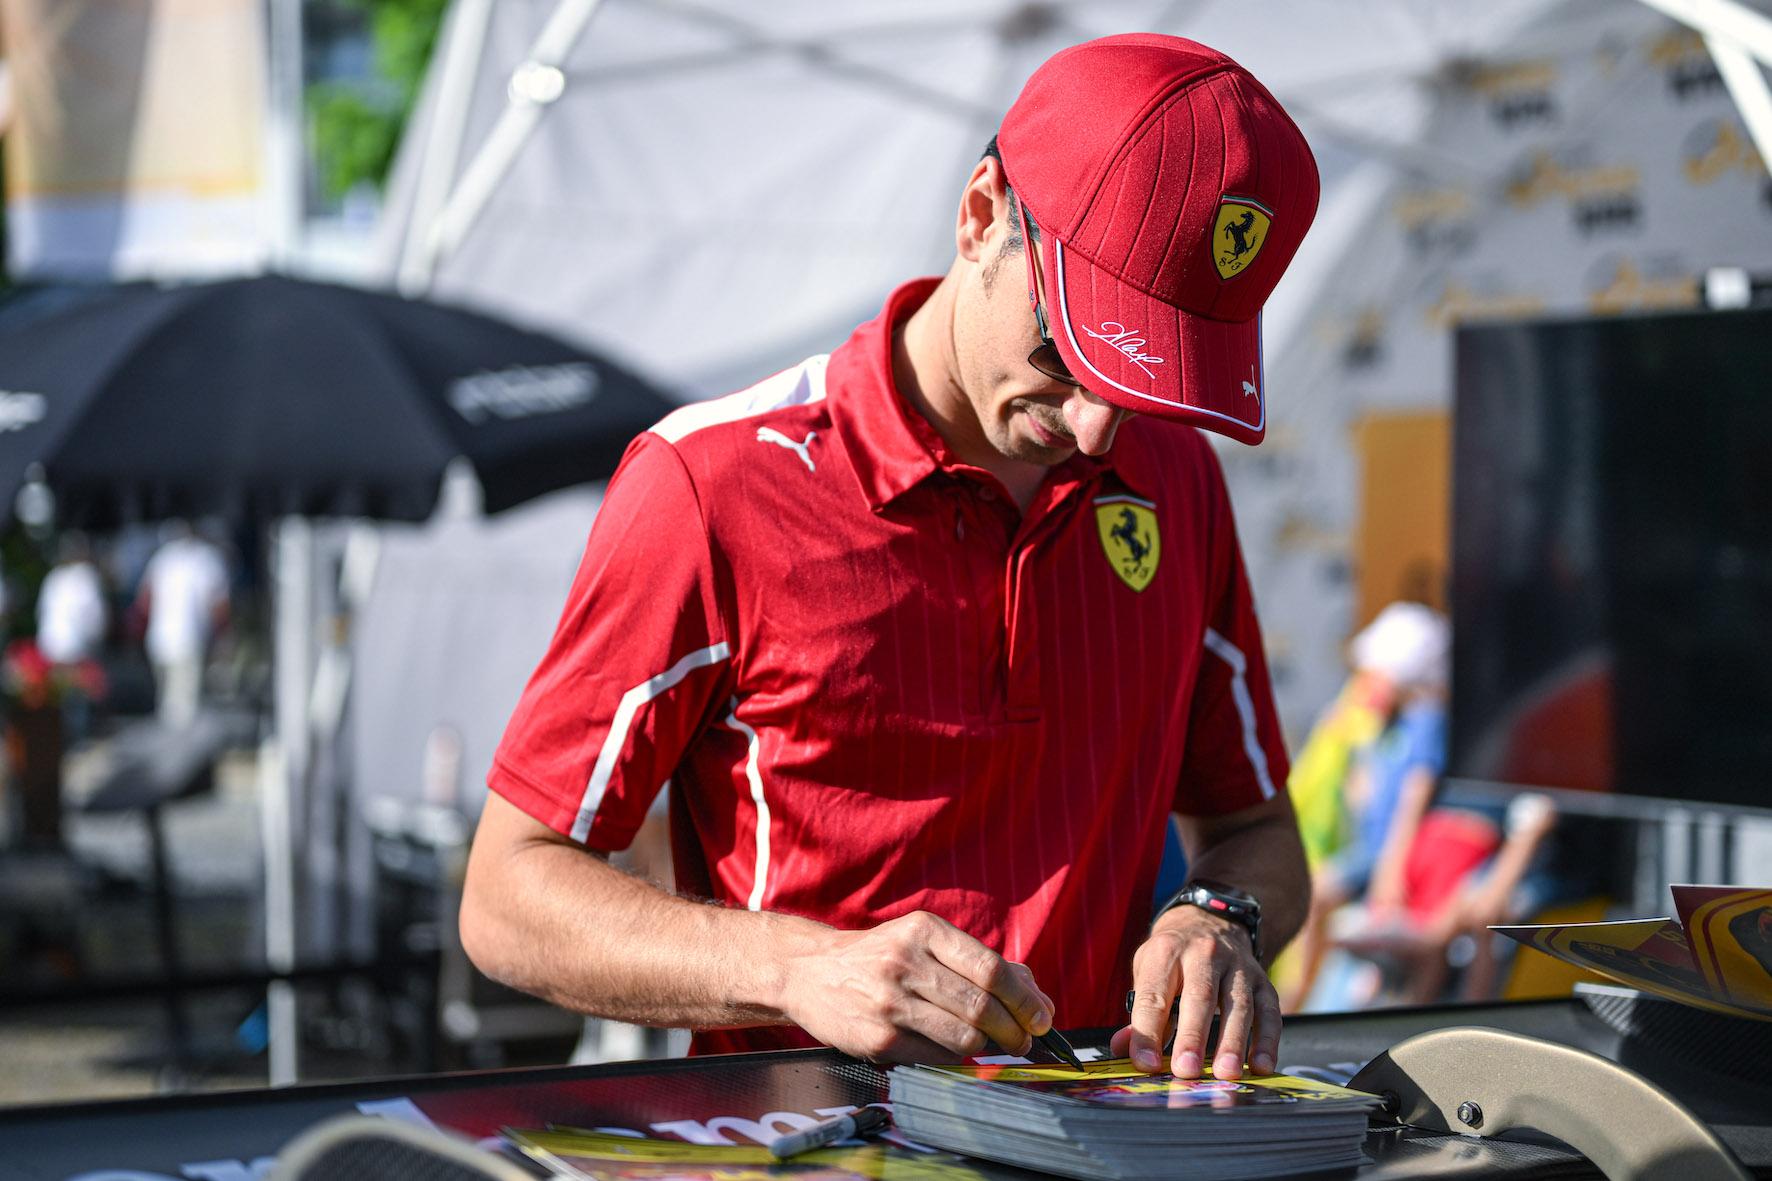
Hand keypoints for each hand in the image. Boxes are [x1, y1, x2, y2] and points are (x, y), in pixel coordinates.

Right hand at [777, 910, 1054, 1064]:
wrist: (809, 972)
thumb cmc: (879, 958)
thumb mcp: (922, 942)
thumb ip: (978, 964)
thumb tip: (1038, 997)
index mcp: (924, 931)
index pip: (990, 968)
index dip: (1024, 998)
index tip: (1042, 1018)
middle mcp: (905, 962)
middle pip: (982, 1005)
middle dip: (1014, 1030)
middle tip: (1024, 1041)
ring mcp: (889, 1002)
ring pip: (964, 1036)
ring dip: (988, 1047)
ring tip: (991, 1046)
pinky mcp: (878, 1038)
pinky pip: (937, 1055)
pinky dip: (955, 1057)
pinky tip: (952, 1048)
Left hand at [1110, 906, 1279, 1080]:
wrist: (1209, 921)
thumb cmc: (1173, 958)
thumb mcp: (1148, 972)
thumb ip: (1140, 1014)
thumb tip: (1123, 1050)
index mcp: (1166, 953)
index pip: (1154, 995)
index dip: (1148, 1031)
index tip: (1146, 1063)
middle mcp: (1203, 953)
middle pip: (1199, 996)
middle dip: (1192, 1036)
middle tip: (1186, 1071)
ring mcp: (1237, 965)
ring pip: (1238, 1004)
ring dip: (1233, 1041)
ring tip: (1226, 1073)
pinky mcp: (1263, 979)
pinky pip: (1270, 1010)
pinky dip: (1268, 1039)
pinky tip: (1260, 1065)